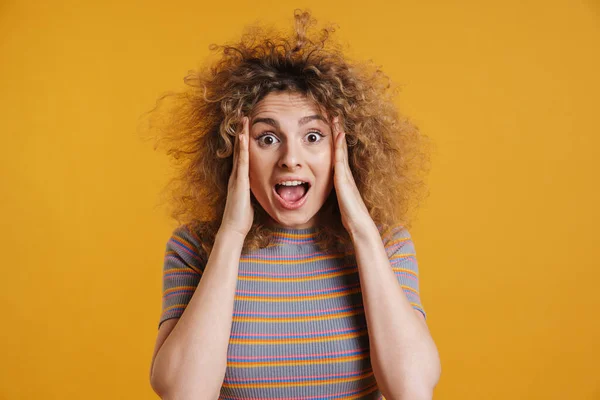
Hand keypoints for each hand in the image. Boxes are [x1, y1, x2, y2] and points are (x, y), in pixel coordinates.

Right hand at [220, 116, 253, 237]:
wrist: (234, 228)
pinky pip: (242, 161)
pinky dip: (242, 148)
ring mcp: (237, 177)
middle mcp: (236, 175)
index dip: (244, 142)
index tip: (247, 129)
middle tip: (243, 116)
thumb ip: (253, 191)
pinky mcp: (239, 181)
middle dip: (241, 133)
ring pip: (239, 151)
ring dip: (241, 135)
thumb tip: (262, 188)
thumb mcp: (251, 200)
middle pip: (239, 149)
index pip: (243, 156)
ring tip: (243, 119)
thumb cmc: (243, 217)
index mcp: (240, 179)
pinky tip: (243, 136)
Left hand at [332, 117, 374, 235]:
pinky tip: (339, 136)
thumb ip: (337, 191)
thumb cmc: (350, 214)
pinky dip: (340, 147)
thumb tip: (331, 189)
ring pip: (341, 149)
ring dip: (339, 133)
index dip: (335, 140)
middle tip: (335, 114)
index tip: (331, 126)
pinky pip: (340, 159)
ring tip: (336, 118)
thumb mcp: (340, 199)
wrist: (359, 224)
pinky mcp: (344, 179)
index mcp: (343, 176)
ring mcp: (346, 174)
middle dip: (338, 131)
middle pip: (341, 147)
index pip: (338, 153)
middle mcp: (345, 172)